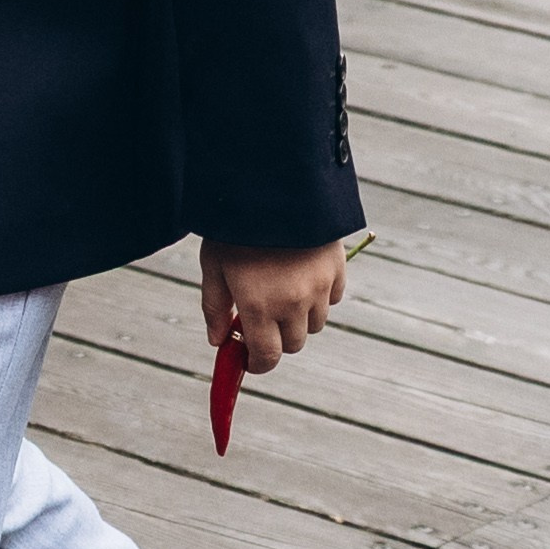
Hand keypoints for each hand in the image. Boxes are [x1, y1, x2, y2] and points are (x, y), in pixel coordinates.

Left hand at [199, 237, 345, 370]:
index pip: (268, 358)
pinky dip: (320, 296)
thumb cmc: (234, 226)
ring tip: (281, 291)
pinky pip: (333, 298)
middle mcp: (293, 303)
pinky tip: (301, 275)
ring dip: (299, 318)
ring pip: (315, 324)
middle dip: (276, 338)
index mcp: (259, 306)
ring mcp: (319, 286)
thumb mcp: (213, 265)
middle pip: (294, 344)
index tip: (250, 358)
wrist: (272, 184)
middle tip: (261, 318)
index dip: (258, 364)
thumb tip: (218, 341)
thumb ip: (215, 308)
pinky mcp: (337, 268)